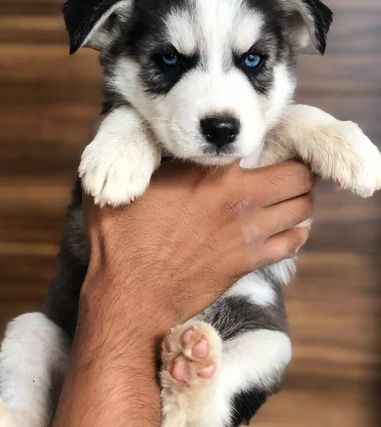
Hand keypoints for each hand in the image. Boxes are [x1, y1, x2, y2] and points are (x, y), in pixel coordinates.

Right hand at [81, 160, 313, 339]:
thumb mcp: (122, 186)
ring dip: (300, 199)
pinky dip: (296, 233)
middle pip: (298, 174)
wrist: (133, 296)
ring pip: (303, 207)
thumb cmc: (122, 240)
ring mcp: (249, 231)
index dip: (266, 138)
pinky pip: (294, 242)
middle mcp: (239, 196)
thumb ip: (137, 155)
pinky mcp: (251, 261)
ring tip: (287, 197)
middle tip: (286, 169)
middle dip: (298, 169)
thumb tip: (134, 131)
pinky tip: (286, 229)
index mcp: (209, 170)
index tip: (262, 142)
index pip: (259, 140)